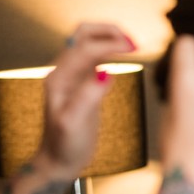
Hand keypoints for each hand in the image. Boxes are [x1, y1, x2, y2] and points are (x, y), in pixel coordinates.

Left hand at [40, 23, 136, 177]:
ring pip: (89, 43)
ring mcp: (73, 77)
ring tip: (133, 45)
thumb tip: (106, 72)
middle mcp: (64, 73)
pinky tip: (125, 57)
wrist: (58, 161)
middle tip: (133, 42)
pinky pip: (96, 57)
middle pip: (83, 35)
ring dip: (110, 38)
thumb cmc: (65, 145)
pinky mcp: (83, 84)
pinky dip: (111, 50)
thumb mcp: (75, 123)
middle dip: (108, 32)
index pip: (85, 48)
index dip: (110, 44)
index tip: (134, 48)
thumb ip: (89, 96)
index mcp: (59, 79)